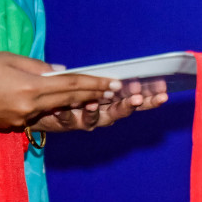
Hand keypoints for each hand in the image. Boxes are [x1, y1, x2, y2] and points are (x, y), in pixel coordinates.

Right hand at [0, 52, 119, 129]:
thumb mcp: (6, 59)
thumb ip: (37, 67)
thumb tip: (61, 71)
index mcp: (29, 89)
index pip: (71, 86)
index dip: (95, 84)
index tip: (114, 83)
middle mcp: (28, 108)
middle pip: (69, 101)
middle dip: (93, 96)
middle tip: (114, 92)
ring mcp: (20, 120)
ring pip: (56, 112)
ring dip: (77, 105)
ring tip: (97, 99)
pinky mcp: (12, 126)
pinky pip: (39, 117)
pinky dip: (55, 111)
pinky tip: (65, 105)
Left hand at [29, 78, 168, 132]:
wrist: (38, 107)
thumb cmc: (67, 90)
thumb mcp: (87, 80)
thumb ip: (100, 79)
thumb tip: (118, 78)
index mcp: (109, 101)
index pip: (133, 100)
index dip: (148, 99)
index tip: (163, 92)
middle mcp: (99, 113)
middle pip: (118, 112)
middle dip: (129, 106)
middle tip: (137, 99)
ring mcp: (83, 120)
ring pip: (96, 119)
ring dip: (97, 111)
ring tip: (96, 101)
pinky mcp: (64, 123)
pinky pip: (68, 119)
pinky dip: (69, 114)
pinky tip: (71, 106)